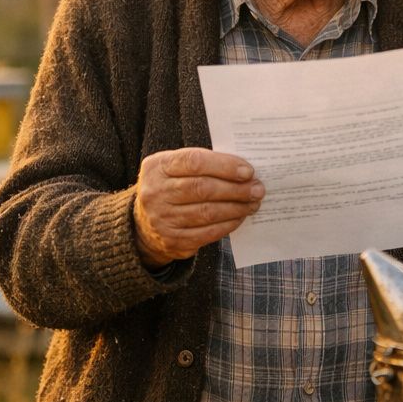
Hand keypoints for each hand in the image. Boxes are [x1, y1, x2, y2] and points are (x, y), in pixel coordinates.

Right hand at [132, 148, 263, 267]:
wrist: (145, 223)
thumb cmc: (172, 187)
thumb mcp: (176, 168)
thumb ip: (204, 164)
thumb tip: (243, 171)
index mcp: (158, 166)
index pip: (194, 161)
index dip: (224, 166)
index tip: (248, 171)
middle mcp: (156, 192)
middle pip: (203, 188)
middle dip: (236, 189)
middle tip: (257, 189)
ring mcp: (162, 218)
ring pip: (207, 212)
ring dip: (236, 207)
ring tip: (253, 203)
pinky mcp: (172, 240)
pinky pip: (207, 232)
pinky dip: (228, 224)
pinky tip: (239, 217)